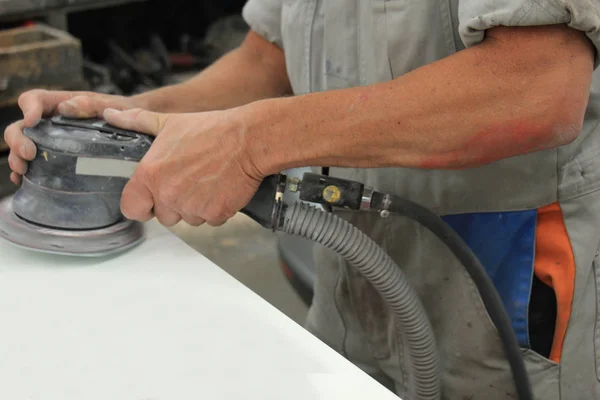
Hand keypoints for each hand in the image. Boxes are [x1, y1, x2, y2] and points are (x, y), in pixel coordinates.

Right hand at [3, 89, 136, 184]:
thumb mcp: (111, 106)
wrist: (137, 127)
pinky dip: (26, 173)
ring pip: (23, 147)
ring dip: (17, 159)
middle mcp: (51, 122)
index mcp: (61, 104)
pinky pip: (35, 165)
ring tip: (23, 171)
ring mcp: (52, 142)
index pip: (34, 99)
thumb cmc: (123, 113)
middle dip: (18, 141)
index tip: (32, 121)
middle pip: (21, 127)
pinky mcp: (59, 159)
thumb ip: (91, 104)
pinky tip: (24, 181)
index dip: (28, 108)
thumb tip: (66, 108)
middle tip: (29, 154)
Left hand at [102, 107, 263, 226]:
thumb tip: (111, 115)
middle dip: (174, 203)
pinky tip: (221, 187)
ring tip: (207, 180)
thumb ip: (136, 121)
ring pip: (189, 219)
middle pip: (163, 216)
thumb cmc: (210, 130)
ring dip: (196, 206)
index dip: (141, 204)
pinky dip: (216, 208)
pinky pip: (211, 220)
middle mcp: (169, 195)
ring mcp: (193, 207)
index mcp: (151, 175)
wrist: (247, 139)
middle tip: (189, 180)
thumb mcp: (169, 122)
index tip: (150, 198)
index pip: (131, 208)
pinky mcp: (216, 214)